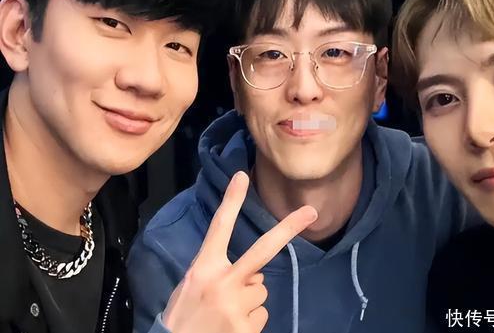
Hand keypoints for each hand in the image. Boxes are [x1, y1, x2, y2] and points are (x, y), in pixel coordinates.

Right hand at [163, 171, 316, 332]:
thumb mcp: (190, 285)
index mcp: (203, 268)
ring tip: (227, 311)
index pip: (219, 227)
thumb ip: (217, 272)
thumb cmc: (182, 316)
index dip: (232, 201)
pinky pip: (262, 313)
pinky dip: (250, 319)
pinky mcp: (247, 328)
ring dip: (250, 299)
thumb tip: (252, 273)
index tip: (242, 176)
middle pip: (263, 250)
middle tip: (310, 213)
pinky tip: (231, 326)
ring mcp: (237, 306)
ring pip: (262, 290)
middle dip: (289, 228)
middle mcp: (223, 282)